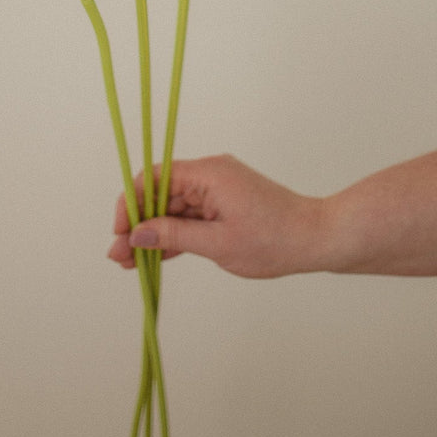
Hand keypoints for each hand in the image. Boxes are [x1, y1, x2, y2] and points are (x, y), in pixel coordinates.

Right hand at [108, 154, 326, 278]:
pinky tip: (155, 256)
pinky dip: (175, 235)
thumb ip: (174, 236)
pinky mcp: (225, 204)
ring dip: (153, 233)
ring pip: (173, 209)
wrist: (317, 239)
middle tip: (119, 255)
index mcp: (208, 173)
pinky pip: (191, 217)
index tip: (121, 232)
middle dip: (138, 224)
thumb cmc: (274, 240)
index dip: (131, 203)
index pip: (155, 178)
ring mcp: (218, 190)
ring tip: (130, 262)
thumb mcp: (218, 243)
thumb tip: (137, 235)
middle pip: (161, 194)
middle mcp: (210, 174)